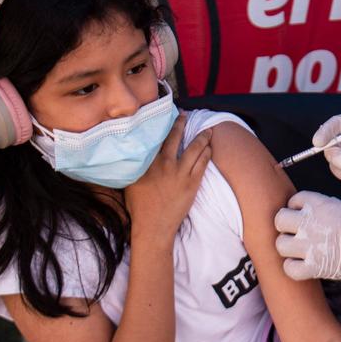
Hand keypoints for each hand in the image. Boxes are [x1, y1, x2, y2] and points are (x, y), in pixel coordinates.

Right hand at [124, 114, 211, 242]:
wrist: (154, 226)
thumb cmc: (139, 206)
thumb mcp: (130, 181)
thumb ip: (134, 165)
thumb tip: (132, 153)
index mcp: (148, 162)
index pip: (157, 137)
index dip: (164, 124)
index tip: (167, 114)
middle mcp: (165, 164)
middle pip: (176, 137)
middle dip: (182, 123)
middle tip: (186, 114)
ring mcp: (180, 173)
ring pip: (195, 148)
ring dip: (202, 137)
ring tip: (208, 130)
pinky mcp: (192, 183)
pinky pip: (203, 163)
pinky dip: (206, 153)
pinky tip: (209, 148)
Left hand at [275, 192, 340, 284]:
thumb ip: (321, 207)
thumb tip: (306, 211)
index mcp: (318, 204)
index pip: (293, 200)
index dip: (297, 208)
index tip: (304, 215)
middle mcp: (310, 222)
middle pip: (280, 220)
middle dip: (286, 225)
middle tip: (296, 231)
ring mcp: (310, 246)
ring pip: (280, 244)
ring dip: (288, 247)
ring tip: (299, 249)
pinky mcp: (314, 267)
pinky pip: (289, 268)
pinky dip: (293, 268)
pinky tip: (302, 265)